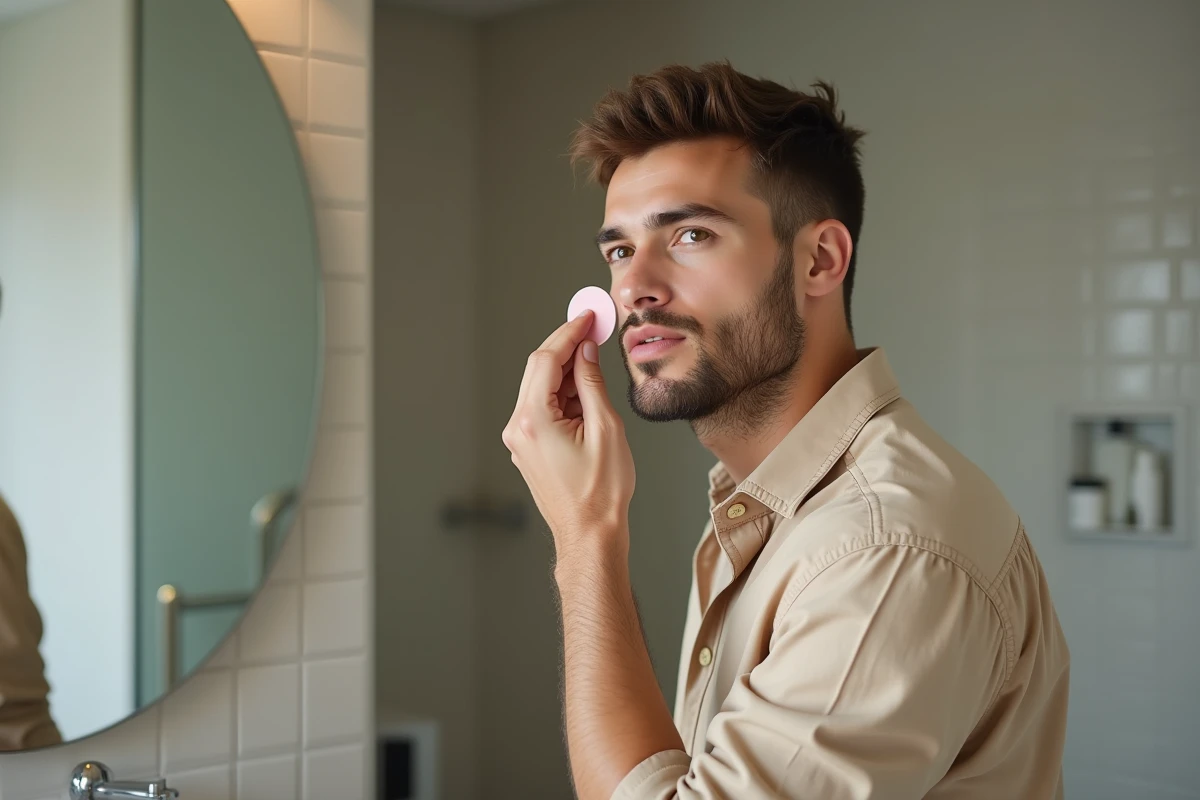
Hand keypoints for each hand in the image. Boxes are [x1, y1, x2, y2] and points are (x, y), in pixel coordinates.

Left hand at [502, 311, 634, 562]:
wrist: (589, 534)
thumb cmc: (601, 492)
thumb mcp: (606, 429)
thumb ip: (592, 385)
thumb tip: (586, 353)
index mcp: (534, 419)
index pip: (548, 359)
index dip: (569, 332)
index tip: (588, 316)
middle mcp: (519, 426)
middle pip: (539, 369)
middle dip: (567, 347)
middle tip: (594, 329)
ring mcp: (520, 438)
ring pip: (541, 388)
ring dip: (568, 373)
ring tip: (597, 368)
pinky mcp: (527, 447)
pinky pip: (542, 408)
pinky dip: (563, 395)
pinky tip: (586, 395)